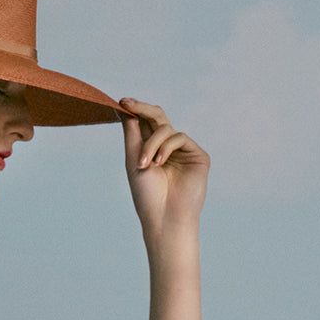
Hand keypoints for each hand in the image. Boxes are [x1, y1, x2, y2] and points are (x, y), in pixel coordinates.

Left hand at [119, 98, 209, 243]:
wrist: (164, 218)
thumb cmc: (147, 195)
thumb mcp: (134, 160)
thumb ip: (131, 134)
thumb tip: (124, 108)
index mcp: (152, 150)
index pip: (144, 124)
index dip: (135, 110)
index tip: (121, 101)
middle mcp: (168, 148)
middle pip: (157, 117)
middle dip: (142, 109)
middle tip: (127, 104)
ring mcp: (184, 151)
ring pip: (165, 128)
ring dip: (151, 143)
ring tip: (145, 164)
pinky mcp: (198, 156)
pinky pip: (179, 137)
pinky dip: (166, 147)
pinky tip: (159, 163)